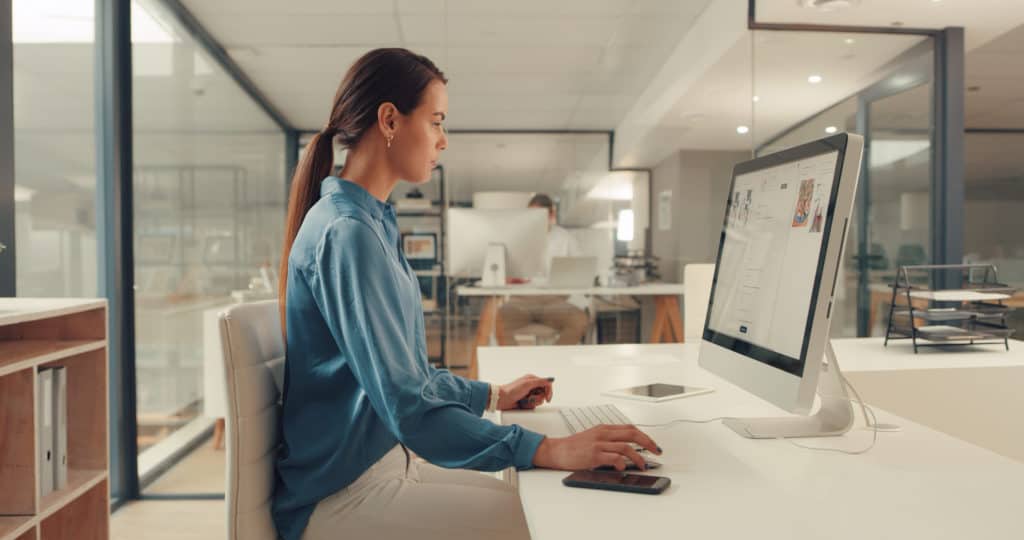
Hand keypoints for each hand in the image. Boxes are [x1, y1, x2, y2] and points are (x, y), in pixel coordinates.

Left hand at [497, 374, 552, 410]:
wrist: (502, 399)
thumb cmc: (512, 390)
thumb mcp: (528, 383)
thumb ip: (541, 381)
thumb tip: (551, 380)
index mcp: (533, 379)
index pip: (547, 385)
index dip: (549, 392)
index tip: (547, 398)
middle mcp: (532, 386)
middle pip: (543, 394)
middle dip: (537, 397)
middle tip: (529, 397)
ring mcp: (529, 394)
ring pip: (539, 401)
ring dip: (532, 402)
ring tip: (524, 400)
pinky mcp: (526, 402)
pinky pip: (533, 406)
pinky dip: (528, 406)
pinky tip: (522, 404)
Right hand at [532, 425, 661, 470]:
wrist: (556, 450)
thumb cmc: (573, 447)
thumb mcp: (592, 438)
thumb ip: (608, 441)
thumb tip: (626, 450)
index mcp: (604, 428)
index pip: (630, 428)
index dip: (645, 436)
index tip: (653, 445)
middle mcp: (603, 434)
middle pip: (632, 434)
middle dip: (648, 442)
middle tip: (656, 451)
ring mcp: (598, 444)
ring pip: (626, 447)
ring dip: (638, 457)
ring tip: (643, 465)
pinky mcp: (594, 455)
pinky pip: (613, 458)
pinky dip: (622, 463)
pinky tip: (624, 467)